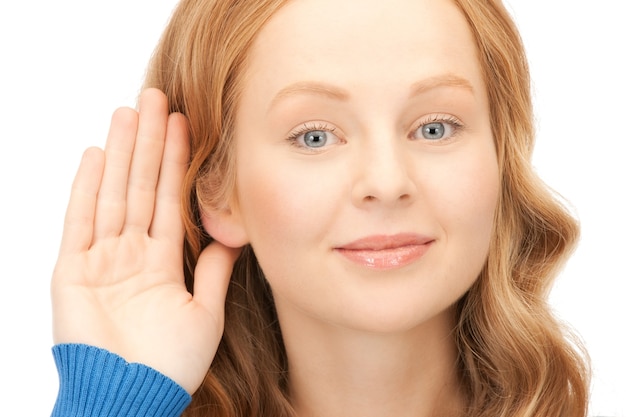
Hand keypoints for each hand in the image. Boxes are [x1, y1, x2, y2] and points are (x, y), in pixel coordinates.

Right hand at [51, 88, 238, 393]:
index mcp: (162, 262)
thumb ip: (215, 272)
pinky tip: (93, 155)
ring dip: (120, 153)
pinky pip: (78, 222)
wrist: (134, 397)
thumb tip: (236, 236)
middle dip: (149, 144)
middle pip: (141, 186)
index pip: (171, 200)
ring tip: (128, 113)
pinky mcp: (72, 271)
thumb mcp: (205, 313)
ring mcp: (101, 259)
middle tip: (155, 98)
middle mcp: (131, 253)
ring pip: (113, 194)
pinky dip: (84, 188)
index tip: (185, 124)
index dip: (177, 162)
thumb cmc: (170, 366)